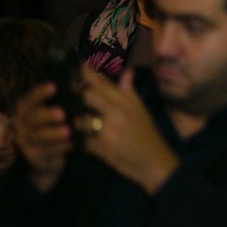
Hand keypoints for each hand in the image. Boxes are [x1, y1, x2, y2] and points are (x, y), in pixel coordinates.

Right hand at [14, 83, 73, 192]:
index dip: (40, 93)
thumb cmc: (57, 122)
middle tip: (61, 113)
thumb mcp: (59, 107)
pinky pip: (47, 151)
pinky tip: (72, 143)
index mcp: (28, 108)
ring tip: (67, 131)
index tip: (53, 86)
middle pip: (32, 118)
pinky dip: (60, 147)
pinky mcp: (37, 155)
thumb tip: (85, 76)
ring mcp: (28, 140)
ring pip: (39, 136)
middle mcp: (25, 122)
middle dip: (46, 115)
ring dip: (53, 133)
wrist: (49, 152)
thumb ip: (68, 94)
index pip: (30, 99)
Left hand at [80, 66, 179, 194]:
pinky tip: (77, 142)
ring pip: (81, 119)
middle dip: (77, 96)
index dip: (87, 72)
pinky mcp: (102, 148)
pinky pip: (81, 141)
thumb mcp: (142, 111)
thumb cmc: (148, 135)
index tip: (78, 64)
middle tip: (70, 97)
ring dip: (75, 121)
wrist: (155, 162)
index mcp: (126, 102)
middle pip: (87, 96)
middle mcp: (117, 113)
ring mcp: (109, 130)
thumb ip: (130, 92)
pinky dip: (77, 141)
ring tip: (72, 123)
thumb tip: (127, 71)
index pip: (102, 82)